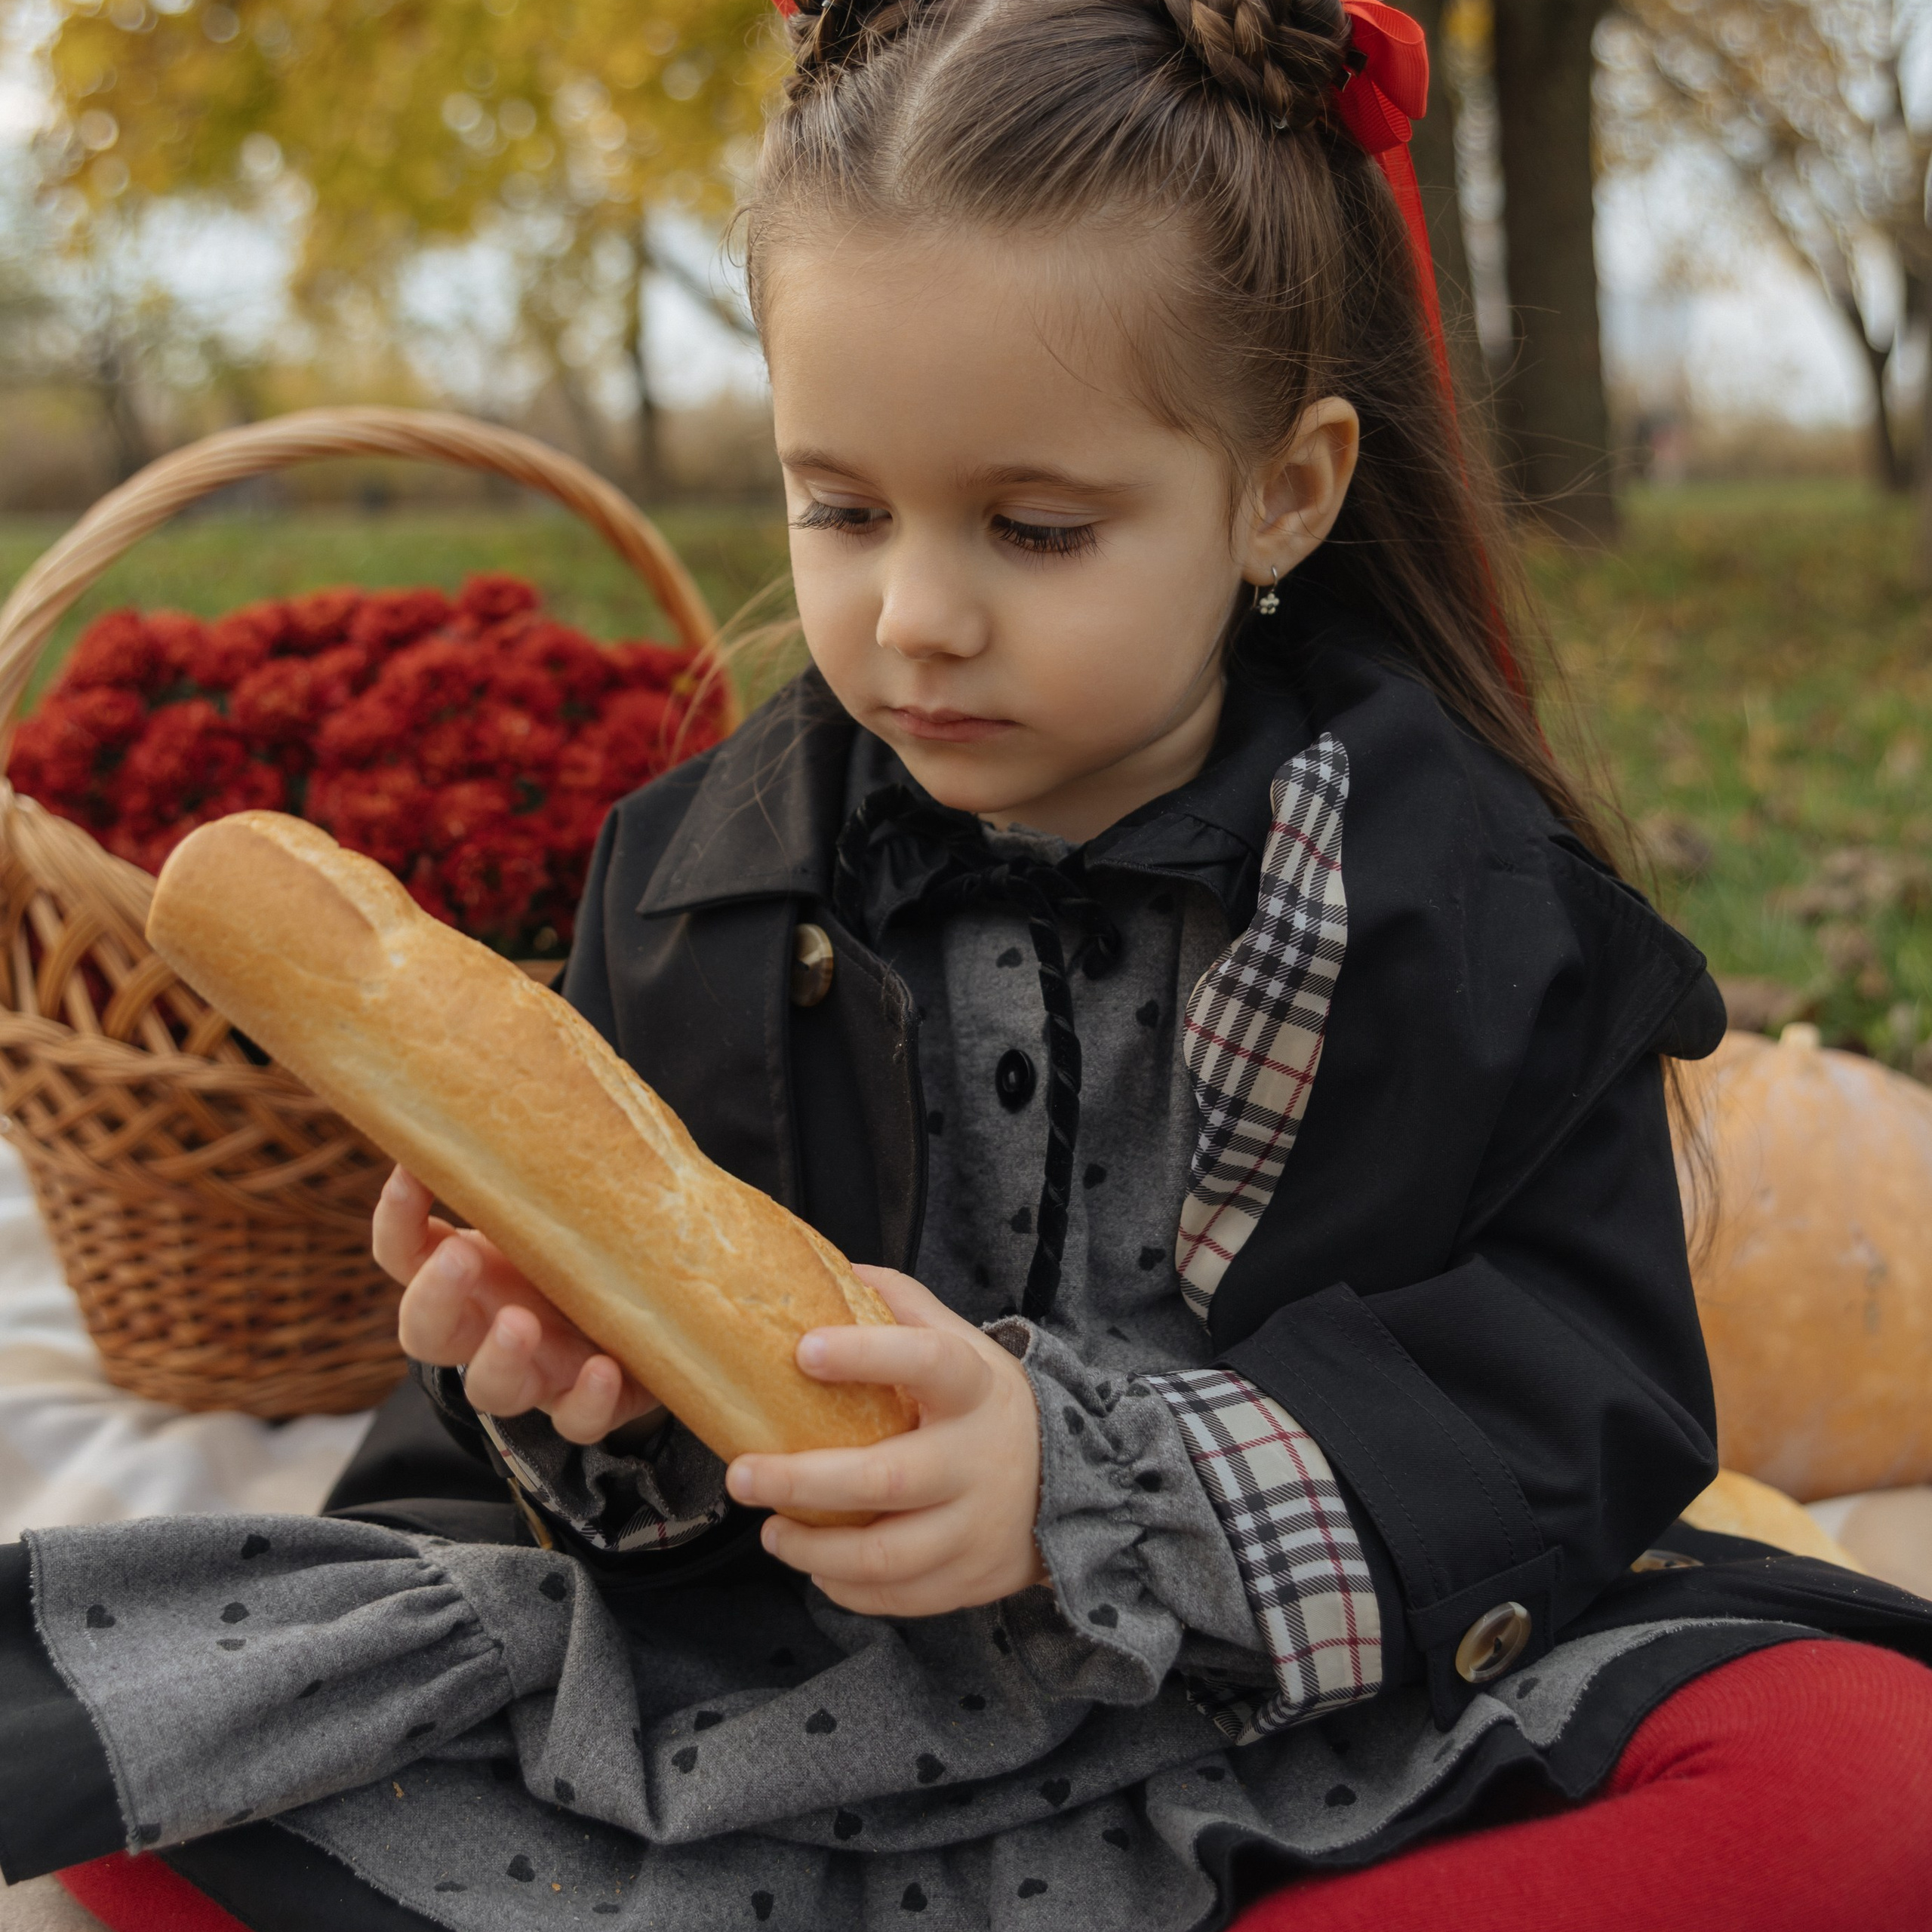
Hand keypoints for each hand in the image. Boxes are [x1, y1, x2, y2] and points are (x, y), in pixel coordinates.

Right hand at [373, 1166, 661, 1444]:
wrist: (653, 1311)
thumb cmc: (589, 1242)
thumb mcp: (560, 1201)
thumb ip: (542, 1162)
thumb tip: (540, 1071)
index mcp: (470, 1271)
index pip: (404, 1252)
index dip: (396, 1219)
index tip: (408, 1172)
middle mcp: (487, 1326)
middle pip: (425, 1333)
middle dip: (434, 1299)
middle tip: (461, 1262)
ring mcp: (536, 1373)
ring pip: (491, 1389)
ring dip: (498, 1359)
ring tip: (521, 1323)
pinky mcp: (589, 1403)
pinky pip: (576, 1419)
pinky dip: (584, 1401)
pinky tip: (603, 1368)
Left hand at [725, 1268, 1046, 1616]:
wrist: (1076, 1485)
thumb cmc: (990, 1408)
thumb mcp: (966, 1347)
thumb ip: (906, 1308)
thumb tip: (840, 1270)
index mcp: (975, 1389)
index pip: (927, 1361)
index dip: (866, 1355)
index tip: (802, 1350)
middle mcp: (977, 1460)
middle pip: (888, 1478)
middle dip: (804, 1480)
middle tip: (741, 1473)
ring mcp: (974, 1528)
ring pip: (884, 1556)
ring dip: (813, 1550)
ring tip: (771, 1530)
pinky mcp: (967, 1580)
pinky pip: (895, 1597)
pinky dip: (844, 1586)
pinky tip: (816, 1563)